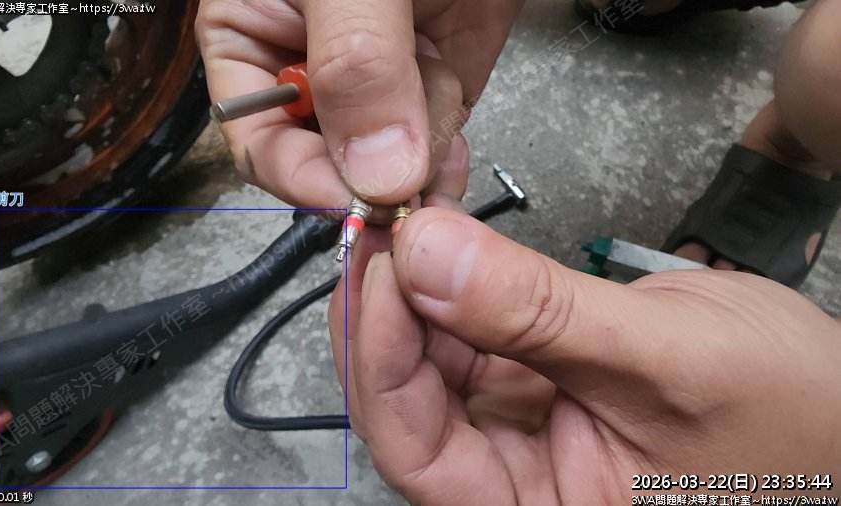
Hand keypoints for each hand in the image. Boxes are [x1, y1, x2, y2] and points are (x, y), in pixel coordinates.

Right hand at [196, 0, 523, 210]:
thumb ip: (355, 64)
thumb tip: (373, 172)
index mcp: (250, 33)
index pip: (258, 138)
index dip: (302, 177)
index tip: (351, 202)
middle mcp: (312, 66)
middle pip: (326, 162)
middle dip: (368, 170)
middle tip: (404, 178)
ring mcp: (378, 79)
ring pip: (387, 162)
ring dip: (416, 153)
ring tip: (432, 87)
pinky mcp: (434, 80)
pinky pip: (435, 145)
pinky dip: (447, 151)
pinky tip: (449, 139)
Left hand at [328, 206, 840, 504]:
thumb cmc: (791, 418)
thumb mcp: (663, 357)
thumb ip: (537, 312)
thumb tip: (426, 253)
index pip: (420, 453)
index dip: (384, 361)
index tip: (383, 267)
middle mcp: (516, 477)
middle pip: (411, 402)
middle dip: (388, 312)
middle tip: (384, 227)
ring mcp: (522, 425)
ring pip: (434, 358)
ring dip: (415, 287)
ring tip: (412, 218)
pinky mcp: (535, 377)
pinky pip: (472, 329)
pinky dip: (454, 278)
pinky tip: (445, 235)